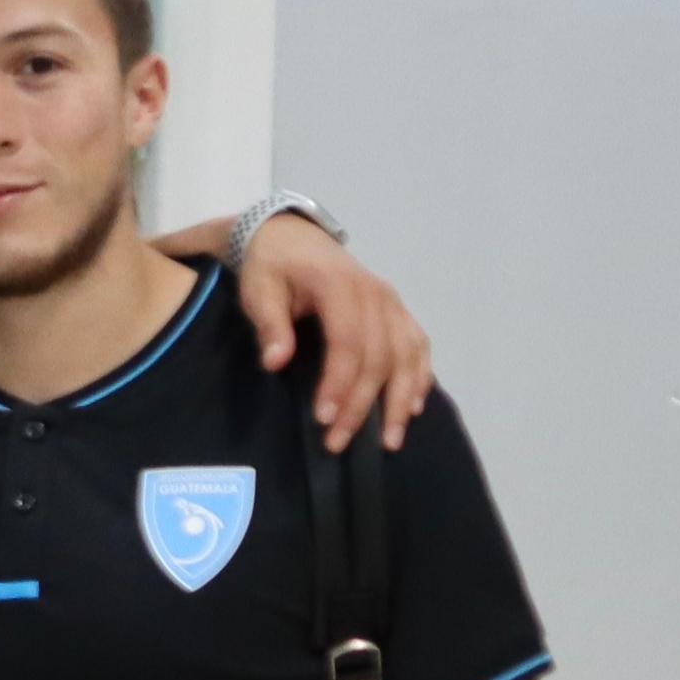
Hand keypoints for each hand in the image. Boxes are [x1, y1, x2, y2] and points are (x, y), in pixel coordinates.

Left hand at [235, 213, 433, 453]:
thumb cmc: (271, 267)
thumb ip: (270, 324)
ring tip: (389, 440)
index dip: (339, 382)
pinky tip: (414, 407)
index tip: (324, 419)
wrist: (291, 236)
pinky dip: (420, 376)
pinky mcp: (397, 311)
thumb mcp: (259, 289)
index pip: (349, 341)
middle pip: (380, 356)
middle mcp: (376, 294)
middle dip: (362, 404)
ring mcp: (391, 302)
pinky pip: (417, 345)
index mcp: (341, 285)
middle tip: (339, 443)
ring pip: (407, 355)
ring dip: (400, 399)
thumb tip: (276, 362)